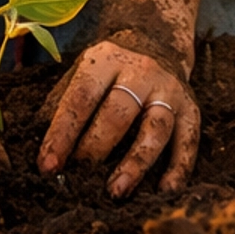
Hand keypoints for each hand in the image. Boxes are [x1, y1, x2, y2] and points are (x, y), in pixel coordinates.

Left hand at [37, 39, 199, 198]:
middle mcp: (141, 71)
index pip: (81, 97)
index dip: (63, 133)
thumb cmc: (107, 72)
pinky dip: (179, 167)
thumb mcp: (82, 73)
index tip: (48, 166)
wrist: (155, 42)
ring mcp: (169, 90)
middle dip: (96, 148)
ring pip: (155, 128)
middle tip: (79, 179)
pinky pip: (188, 140)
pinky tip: (165, 191)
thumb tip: (43, 156)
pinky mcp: (191, 108)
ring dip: (135, 163)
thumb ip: (62, 107)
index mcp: (105, 60)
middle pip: (119, 113)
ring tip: (115, 191)